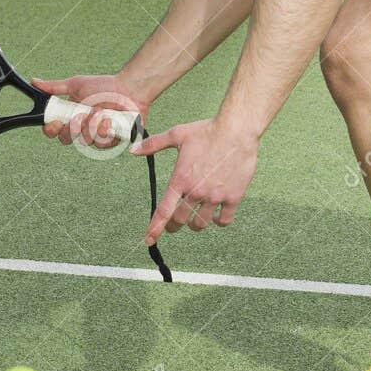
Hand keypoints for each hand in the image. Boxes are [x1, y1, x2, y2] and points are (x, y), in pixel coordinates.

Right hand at [32, 75, 149, 147]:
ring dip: (90, 126)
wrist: (129, 88)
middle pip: (67, 140)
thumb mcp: (76, 85)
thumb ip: (55, 87)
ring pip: (85, 142)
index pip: (55, 131)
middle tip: (79, 116)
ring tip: (99, 111)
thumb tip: (34, 81)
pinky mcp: (112, 141)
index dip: (51, 130)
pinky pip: (102, 144)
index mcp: (71, 118)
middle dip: (71, 128)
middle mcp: (82, 129)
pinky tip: (108, 120)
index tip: (54, 122)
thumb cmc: (104, 86)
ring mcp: (97, 136)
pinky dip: (104, 131)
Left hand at [132, 117, 257, 242]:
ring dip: (195, 224)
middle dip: (174, 225)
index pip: (163, 211)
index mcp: (180, 179)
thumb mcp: (177, 134)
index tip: (149, 240)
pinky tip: (216, 215)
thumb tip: (133, 150)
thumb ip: (154, 144)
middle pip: (180, 220)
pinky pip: (224, 220)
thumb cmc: (207, 131)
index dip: (154, 228)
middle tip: (174, 223)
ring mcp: (215, 196)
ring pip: (200, 224)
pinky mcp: (233, 197)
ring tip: (195, 218)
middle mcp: (196, 191)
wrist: (237, 130)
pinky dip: (218, 221)